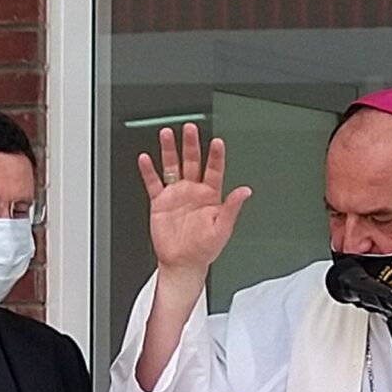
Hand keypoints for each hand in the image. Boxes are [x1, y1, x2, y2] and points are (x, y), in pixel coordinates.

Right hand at [138, 122, 251, 278]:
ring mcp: (176, 194)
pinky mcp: (160, 202)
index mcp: (210, 195)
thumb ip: (232, 207)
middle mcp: (193, 191)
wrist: (183, 263)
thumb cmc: (204, 249)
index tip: (217, 142)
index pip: (215, 170)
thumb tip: (245, 191)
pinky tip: (146, 158)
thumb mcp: (223, 228)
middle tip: (189, 128)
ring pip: (172, 166)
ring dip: (169, 150)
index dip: (216, 156)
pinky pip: (153, 182)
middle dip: (191, 144)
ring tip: (167, 134)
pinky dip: (148, 171)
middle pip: (192, 161)